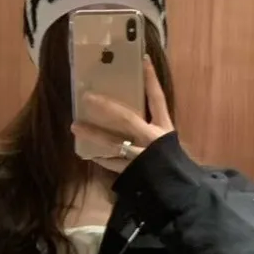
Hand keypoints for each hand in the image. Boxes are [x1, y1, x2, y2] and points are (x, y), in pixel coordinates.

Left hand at [72, 56, 174, 172]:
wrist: (178, 193)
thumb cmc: (176, 167)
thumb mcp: (170, 145)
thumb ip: (157, 132)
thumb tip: (142, 123)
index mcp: (163, 129)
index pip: (157, 98)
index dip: (151, 79)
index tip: (143, 60)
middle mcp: (150, 139)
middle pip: (125, 118)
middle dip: (106, 107)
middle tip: (87, 97)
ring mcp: (139, 155)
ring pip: (112, 141)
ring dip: (93, 133)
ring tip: (75, 126)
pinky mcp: (130, 171)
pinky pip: (112, 163)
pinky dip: (101, 158)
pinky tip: (89, 154)